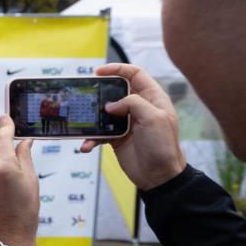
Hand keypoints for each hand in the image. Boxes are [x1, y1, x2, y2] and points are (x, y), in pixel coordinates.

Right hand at [80, 63, 186, 190]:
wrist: (159, 176)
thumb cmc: (163, 146)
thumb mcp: (153, 118)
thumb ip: (132, 103)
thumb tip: (111, 105)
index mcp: (152, 98)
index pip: (135, 74)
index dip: (118, 69)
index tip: (99, 72)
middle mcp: (139, 108)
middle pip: (115, 91)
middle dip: (99, 92)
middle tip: (85, 94)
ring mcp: (127, 123)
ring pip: (104, 113)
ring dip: (92, 118)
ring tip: (83, 122)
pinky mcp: (117, 138)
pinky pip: (100, 133)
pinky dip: (91, 138)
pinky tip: (87, 145)